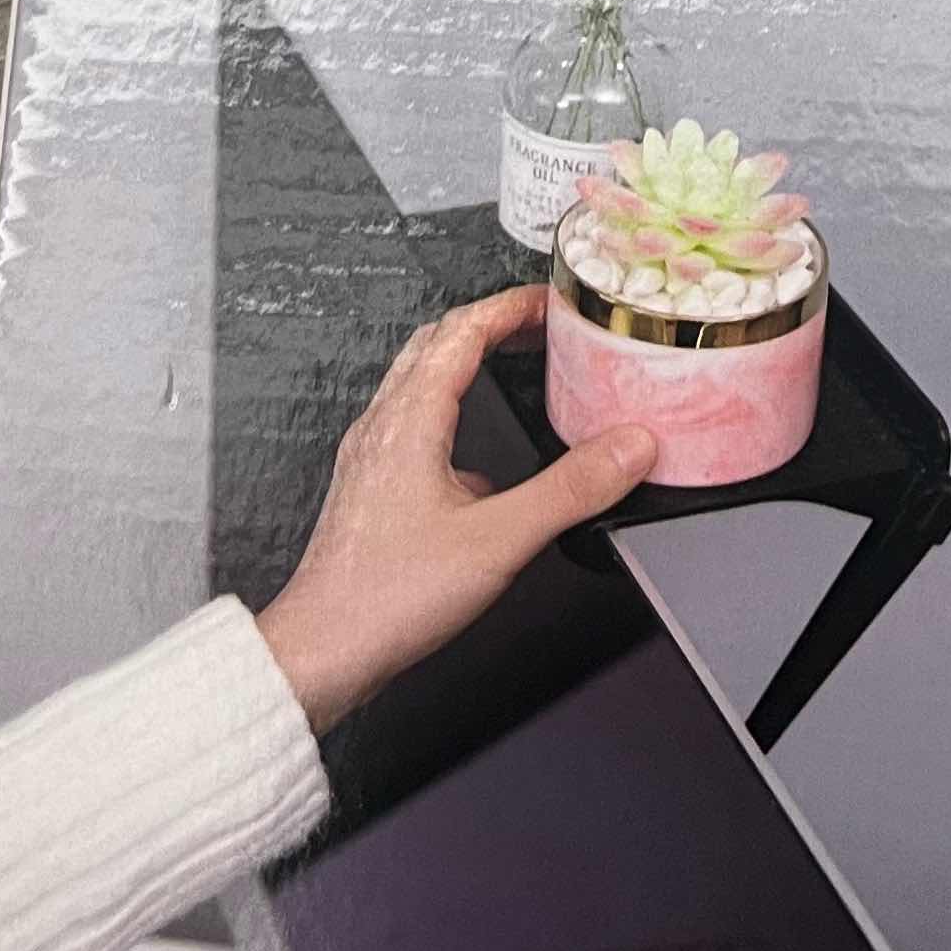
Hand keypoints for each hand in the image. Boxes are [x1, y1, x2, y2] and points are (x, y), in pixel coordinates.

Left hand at [253, 284, 657, 733]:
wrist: (324, 649)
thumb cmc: (386, 597)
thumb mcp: (499, 540)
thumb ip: (571, 491)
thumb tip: (626, 449)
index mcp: (410, 419)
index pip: (462, 329)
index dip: (511, 306)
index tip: (552, 300)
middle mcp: (383, 427)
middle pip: (435, 344)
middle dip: (490, 323)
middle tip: (537, 325)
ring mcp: (372, 458)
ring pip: (417, 383)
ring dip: (465, 362)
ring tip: (509, 368)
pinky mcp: (371, 491)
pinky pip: (412, 428)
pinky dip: (450, 415)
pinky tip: (479, 463)